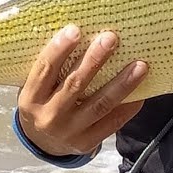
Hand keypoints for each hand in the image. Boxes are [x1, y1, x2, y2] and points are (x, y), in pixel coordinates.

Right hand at [16, 25, 147, 156]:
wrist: (41, 143)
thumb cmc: (41, 102)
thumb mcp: (35, 87)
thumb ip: (52, 67)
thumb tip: (80, 31)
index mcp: (31, 98)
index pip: (45, 70)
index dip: (59, 49)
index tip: (75, 29)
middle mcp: (48, 116)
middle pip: (74, 85)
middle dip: (94, 60)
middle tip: (111, 38)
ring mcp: (69, 132)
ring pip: (100, 105)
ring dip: (122, 84)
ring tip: (140, 66)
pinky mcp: (87, 143)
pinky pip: (112, 123)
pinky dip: (128, 106)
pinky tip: (141, 91)